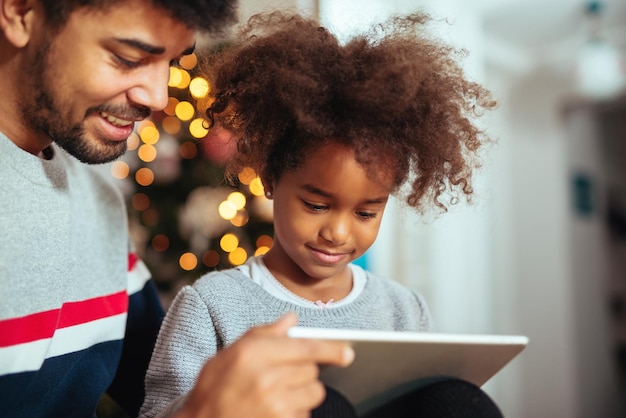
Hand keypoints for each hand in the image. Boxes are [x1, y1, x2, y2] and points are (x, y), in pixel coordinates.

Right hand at [175, 313, 354, 417]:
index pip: (306, 347)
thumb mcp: (229, 354)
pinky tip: (275, 411)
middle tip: (282, 375)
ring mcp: (275, 405)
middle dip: (304, 370)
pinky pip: (305, 414)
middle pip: (312, 369)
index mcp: (254, 354)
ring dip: (303, 392)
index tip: (347, 352)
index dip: (331, 349)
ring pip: (314, 392)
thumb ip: (263, 334)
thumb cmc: (213, 390)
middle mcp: (267, 378)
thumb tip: (290, 320)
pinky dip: (296, 412)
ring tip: (279, 394)